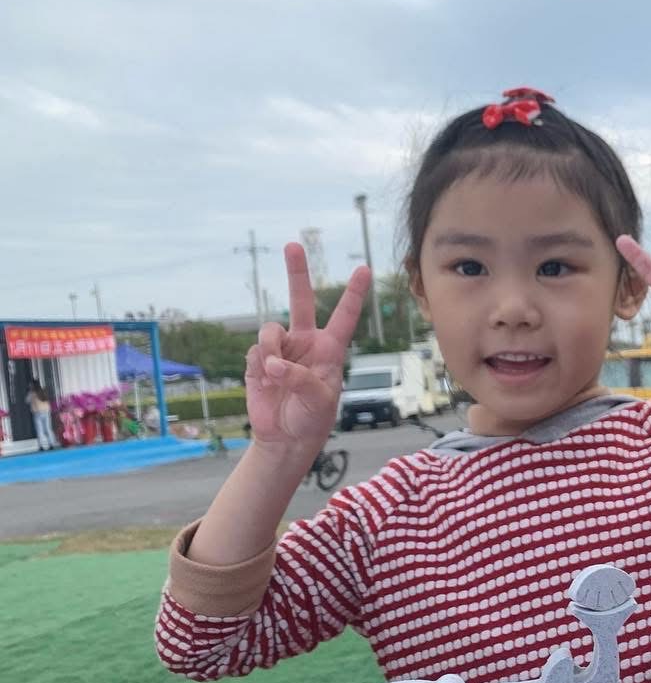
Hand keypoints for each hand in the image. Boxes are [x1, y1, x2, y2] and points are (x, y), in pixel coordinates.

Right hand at [245, 244, 369, 453]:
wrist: (285, 437)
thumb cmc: (312, 418)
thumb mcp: (319, 400)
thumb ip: (301, 378)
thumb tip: (274, 364)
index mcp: (330, 349)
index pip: (344, 316)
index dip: (354, 293)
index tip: (364, 269)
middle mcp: (306, 343)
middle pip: (300, 300)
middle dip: (297, 272)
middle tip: (293, 245)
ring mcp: (281, 350)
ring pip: (270, 330)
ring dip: (271, 349)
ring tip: (275, 373)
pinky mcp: (258, 361)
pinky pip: (255, 351)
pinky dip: (259, 365)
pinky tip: (266, 382)